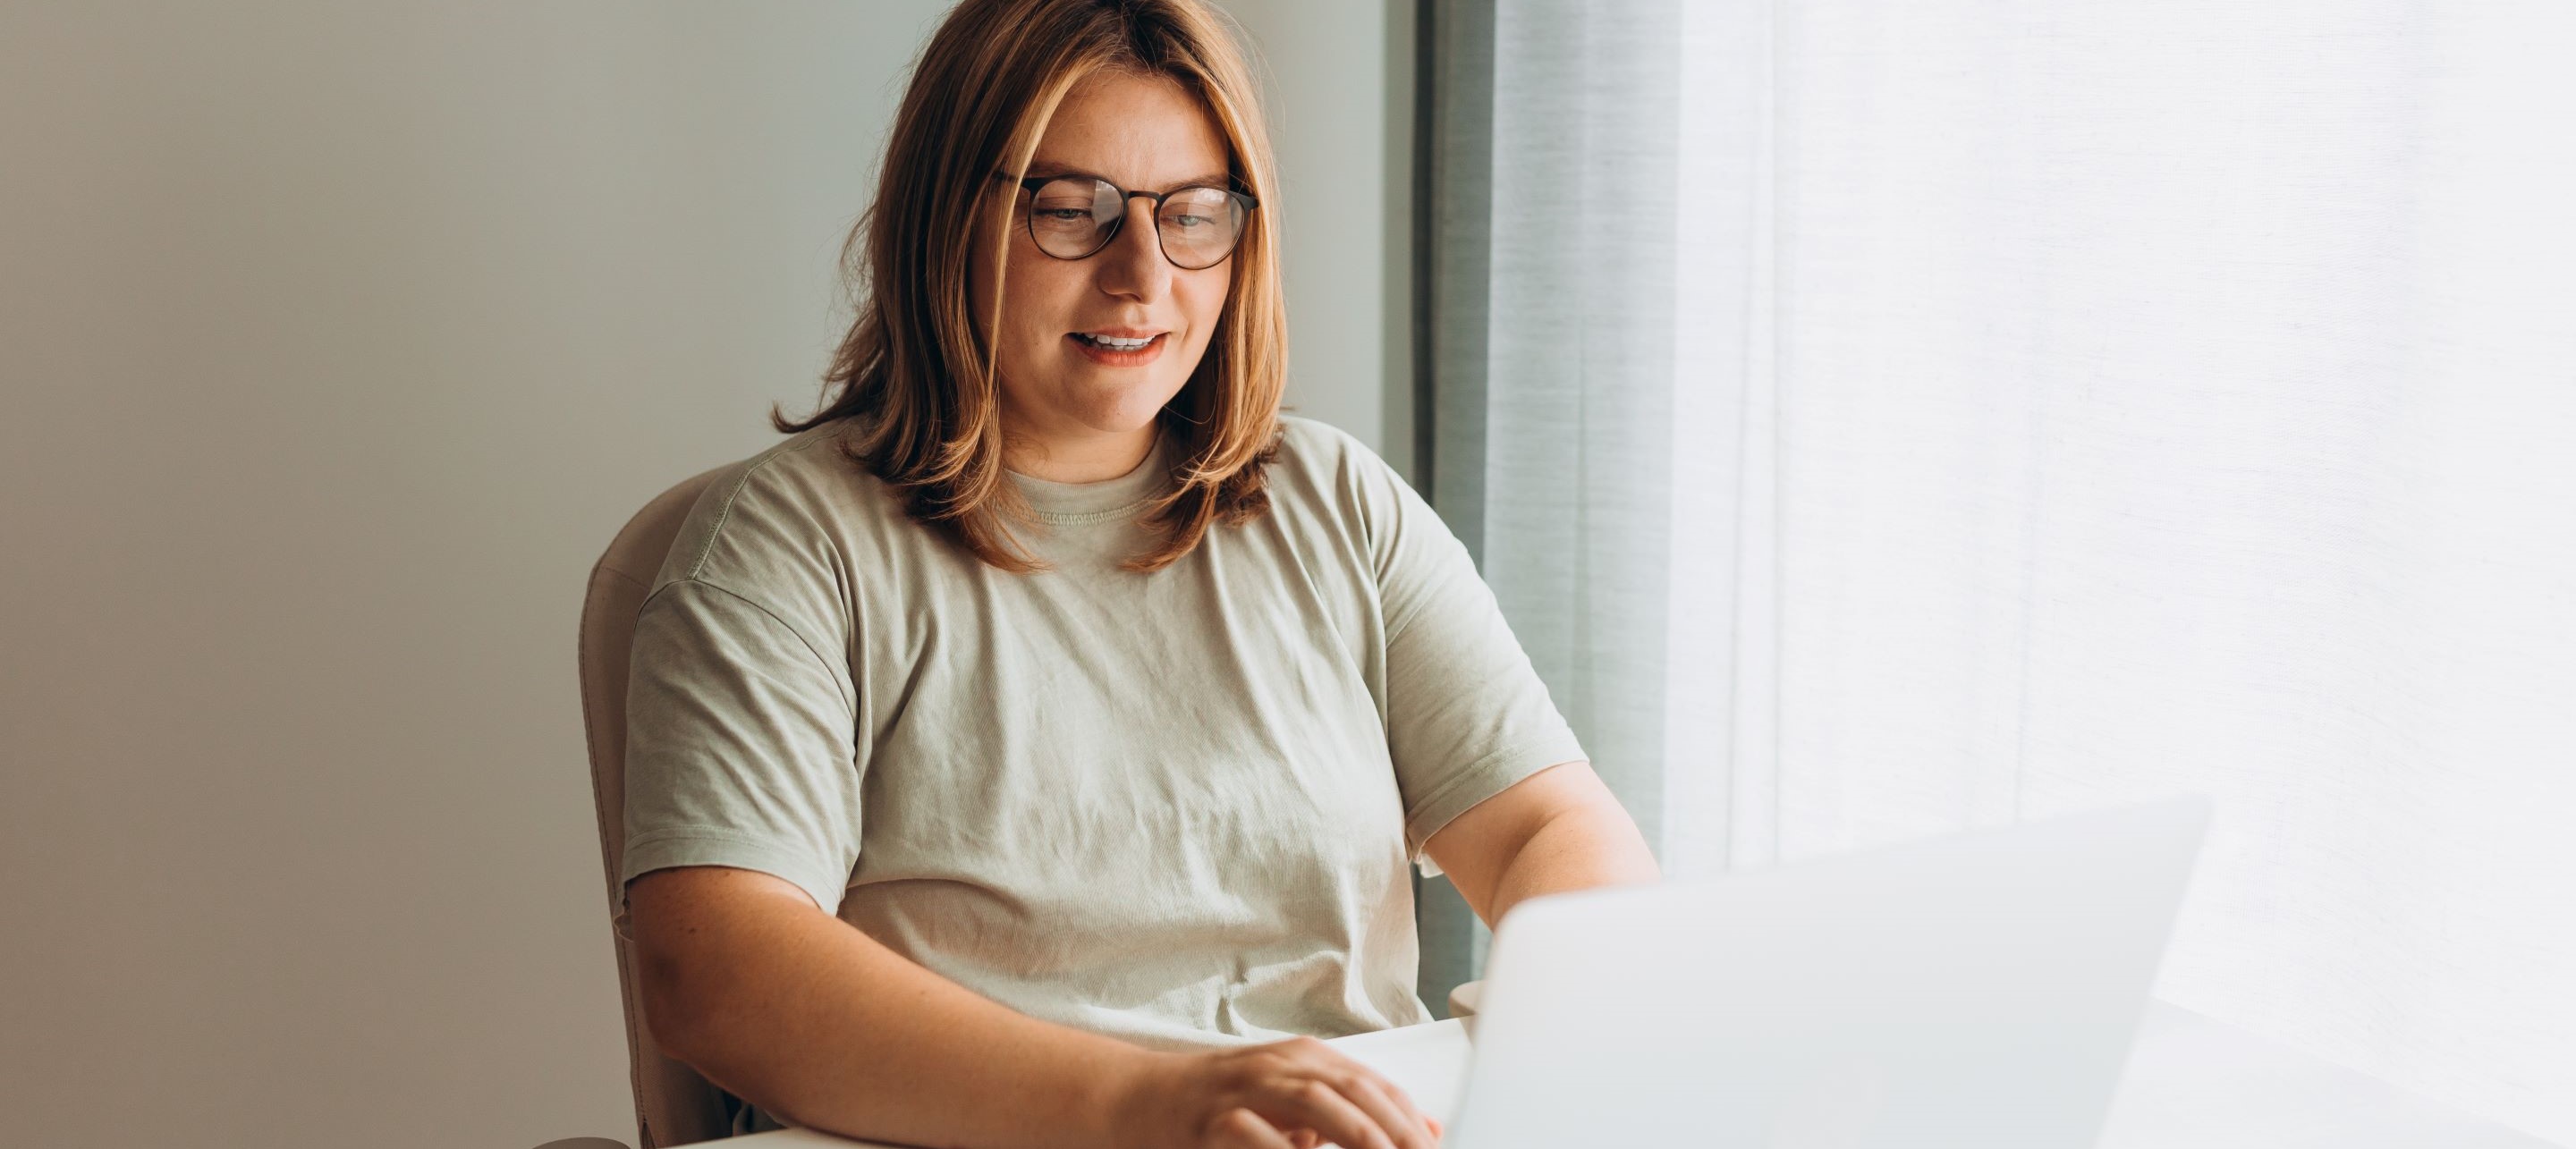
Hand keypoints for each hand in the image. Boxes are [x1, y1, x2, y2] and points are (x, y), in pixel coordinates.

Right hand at [1105, 1035, 1443, 1148]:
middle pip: (1355, 1094)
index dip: (1412, 1121)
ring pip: (1318, 1106)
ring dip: (1360, 1138)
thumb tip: (1420, 1129)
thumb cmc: (1218, 1106)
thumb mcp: (1287, 1104)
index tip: (1438, 1146)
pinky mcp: (1213, 1121)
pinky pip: (1259, 1137)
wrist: (1137, 1099)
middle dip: (1398, 1132)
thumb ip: (1345, 1116)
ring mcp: (1245, 1090)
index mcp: (1304, 1059)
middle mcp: (1280, 1067)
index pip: (1374, 1087)